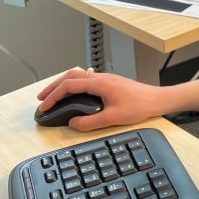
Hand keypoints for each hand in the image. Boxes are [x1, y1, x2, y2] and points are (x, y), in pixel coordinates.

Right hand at [36, 67, 163, 130]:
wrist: (157, 100)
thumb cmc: (140, 106)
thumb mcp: (112, 118)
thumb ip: (90, 122)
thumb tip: (73, 123)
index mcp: (99, 83)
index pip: (69, 86)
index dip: (53, 96)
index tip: (44, 106)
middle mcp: (101, 78)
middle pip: (70, 76)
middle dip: (53, 87)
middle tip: (42, 99)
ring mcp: (106, 79)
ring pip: (78, 76)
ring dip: (63, 84)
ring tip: (53, 96)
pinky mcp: (110, 83)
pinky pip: (87, 79)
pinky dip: (74, 85)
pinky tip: (74, 95)